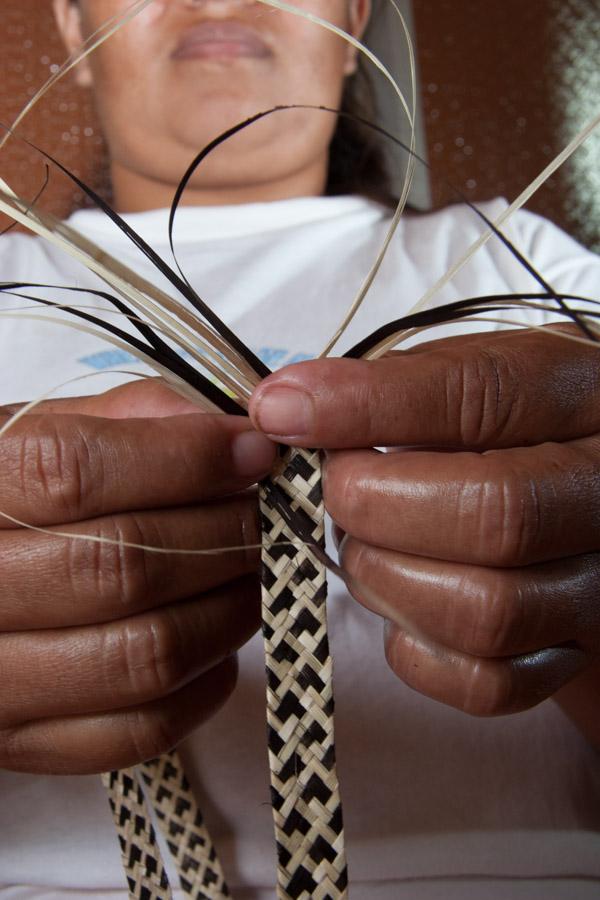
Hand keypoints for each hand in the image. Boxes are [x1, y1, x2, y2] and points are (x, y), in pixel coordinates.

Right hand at [0, 379, 275, 773]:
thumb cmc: (8, 503)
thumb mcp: (36, 439)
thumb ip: (122, 419)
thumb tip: (224, 434)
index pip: (74, 474)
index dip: (184, 460)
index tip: (252, 451)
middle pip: (123, 566)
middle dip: (223, 532)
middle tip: (261, 513)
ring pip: (146, 654)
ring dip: (228, 608)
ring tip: (249, 571)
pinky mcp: (29, 744)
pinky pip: (143, 728)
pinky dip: (206, 682)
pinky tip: (216, 639)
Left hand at [249, 327, 599, 723]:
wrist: (578, 506)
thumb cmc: (513, 432)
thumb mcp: (474, 379)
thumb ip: (394, 386)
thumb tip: (282, 404)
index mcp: (582, 397)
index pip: (481, 394)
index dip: (368, 407)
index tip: (284, 412)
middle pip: (495, 516)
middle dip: (378, 507)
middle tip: (338, 494)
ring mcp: (596, 585)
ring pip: (487, 611)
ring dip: (389, 581)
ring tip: (367, 547)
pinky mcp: (566, 656)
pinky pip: (486, 684)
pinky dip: (414, 651)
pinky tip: (401, 603)